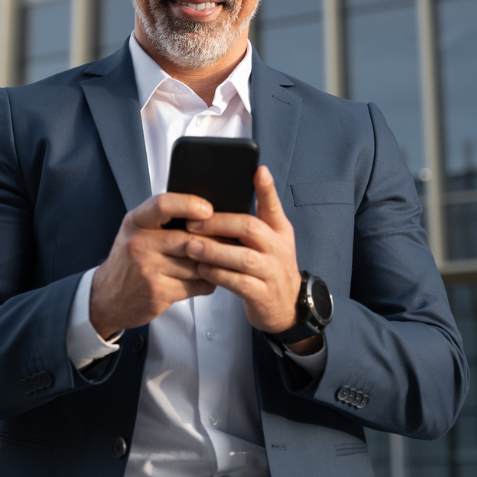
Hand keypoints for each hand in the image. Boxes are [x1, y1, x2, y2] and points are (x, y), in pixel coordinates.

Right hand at [90, 193, 216, 339]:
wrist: (107, 297)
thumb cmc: (129, 260)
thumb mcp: (136, 231)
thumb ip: (163, 220)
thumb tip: (206, 214)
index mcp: (135, 222)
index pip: (163, 205)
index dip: (189, 204)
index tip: (208, 209)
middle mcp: (138, 244)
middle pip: (188, 239)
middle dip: (212, 241)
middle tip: (230, 240)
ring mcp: (147, 270)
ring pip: (196, 264)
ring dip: (212, 264)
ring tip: (221, 261)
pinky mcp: (158, 293)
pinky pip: (195, 285)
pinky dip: (207, 282)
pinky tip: (207, 278)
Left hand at [184, 166, 320, 352]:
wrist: (285, 306)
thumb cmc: (269, 266)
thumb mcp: (271, 239)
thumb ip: (254, 218)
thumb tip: (236, 191)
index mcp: (279, 231)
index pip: (273, 205)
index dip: (266, 188)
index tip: (258, 170)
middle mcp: (278, 248)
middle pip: (251, 228)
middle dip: (219, 223)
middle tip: (192, 223)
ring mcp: (272, 272)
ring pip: (243, 258)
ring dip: (214, 251)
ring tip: (191, 246)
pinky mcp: (262, 294)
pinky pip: (239, 283)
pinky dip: (218, 275)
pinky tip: (201, 269)